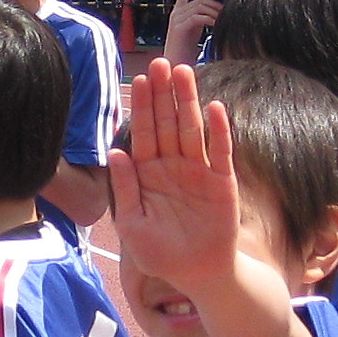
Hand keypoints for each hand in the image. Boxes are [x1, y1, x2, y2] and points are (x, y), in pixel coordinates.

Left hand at [108, 60, 242, 298]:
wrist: (199, 274)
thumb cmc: (162, 254)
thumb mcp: (133, 226)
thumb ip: (125, 189)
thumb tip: (115, 152)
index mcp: (147, 173)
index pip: (143, 133)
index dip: (141, 106)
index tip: (138, 80)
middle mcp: (172, 165)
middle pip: (166, 122)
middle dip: (163, 93)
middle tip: (161, 62)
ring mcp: (198, 170)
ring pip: (191, 129)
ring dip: (188, 101)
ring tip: (185, 71)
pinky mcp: (222, 180)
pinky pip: (220, 151)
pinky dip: (218, 131)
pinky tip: (214, 108)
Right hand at [162, 0, 219, 65]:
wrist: (174, 65)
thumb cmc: (186, 50)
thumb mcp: (195, 29)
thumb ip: (201, 16)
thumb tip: (214, 4)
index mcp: (179, 11)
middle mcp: (176, 12)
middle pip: (200, 0)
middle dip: (216, 5)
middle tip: (227, 12)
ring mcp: (176, 19)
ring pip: (200, 7)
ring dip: (215, 12)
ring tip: (224, 20)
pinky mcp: (178, 27)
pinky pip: (197, 17)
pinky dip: (209, 19)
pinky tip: (217, 25)